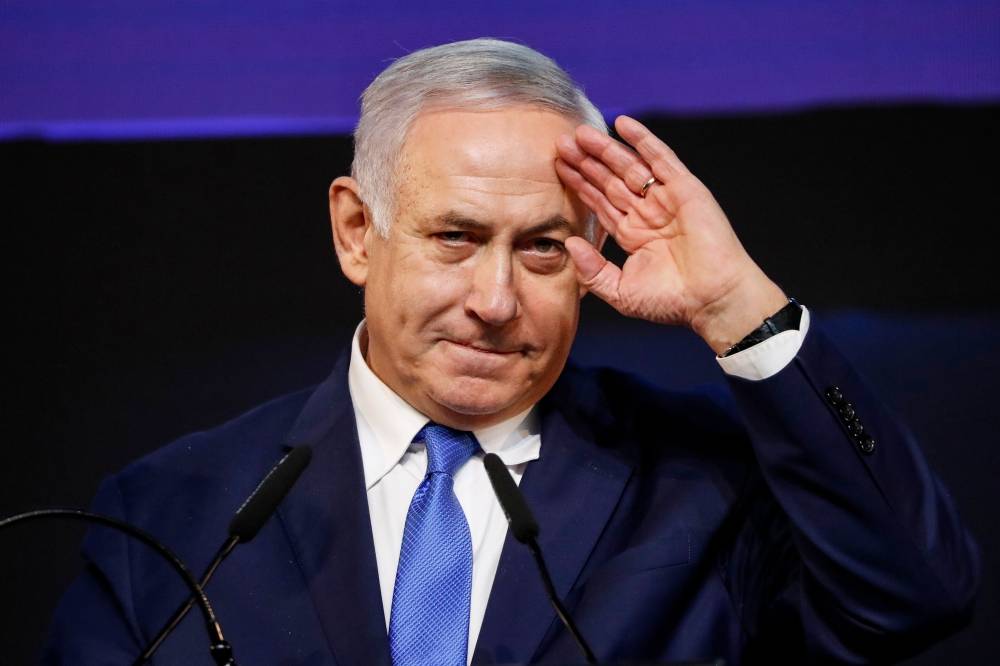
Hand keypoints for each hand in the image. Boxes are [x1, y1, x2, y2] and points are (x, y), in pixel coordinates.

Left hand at [555, 115, 787, 354]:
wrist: (712, 299)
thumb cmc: (672, 302)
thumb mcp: (620, 292)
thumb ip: (592, 271)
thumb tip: (569, 243)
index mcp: (633, 234)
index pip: (600, 201)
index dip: (580, 183)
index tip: (558, 167)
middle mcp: (648, 213)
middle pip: (610, 180)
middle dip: (586, 162)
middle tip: (562, 143)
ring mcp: (666, 199)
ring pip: (630, 166)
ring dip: (606, 149)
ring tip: (581, 133)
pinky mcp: (685, 189)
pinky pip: (661, 158)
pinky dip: (642, 140)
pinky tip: (622, 123)